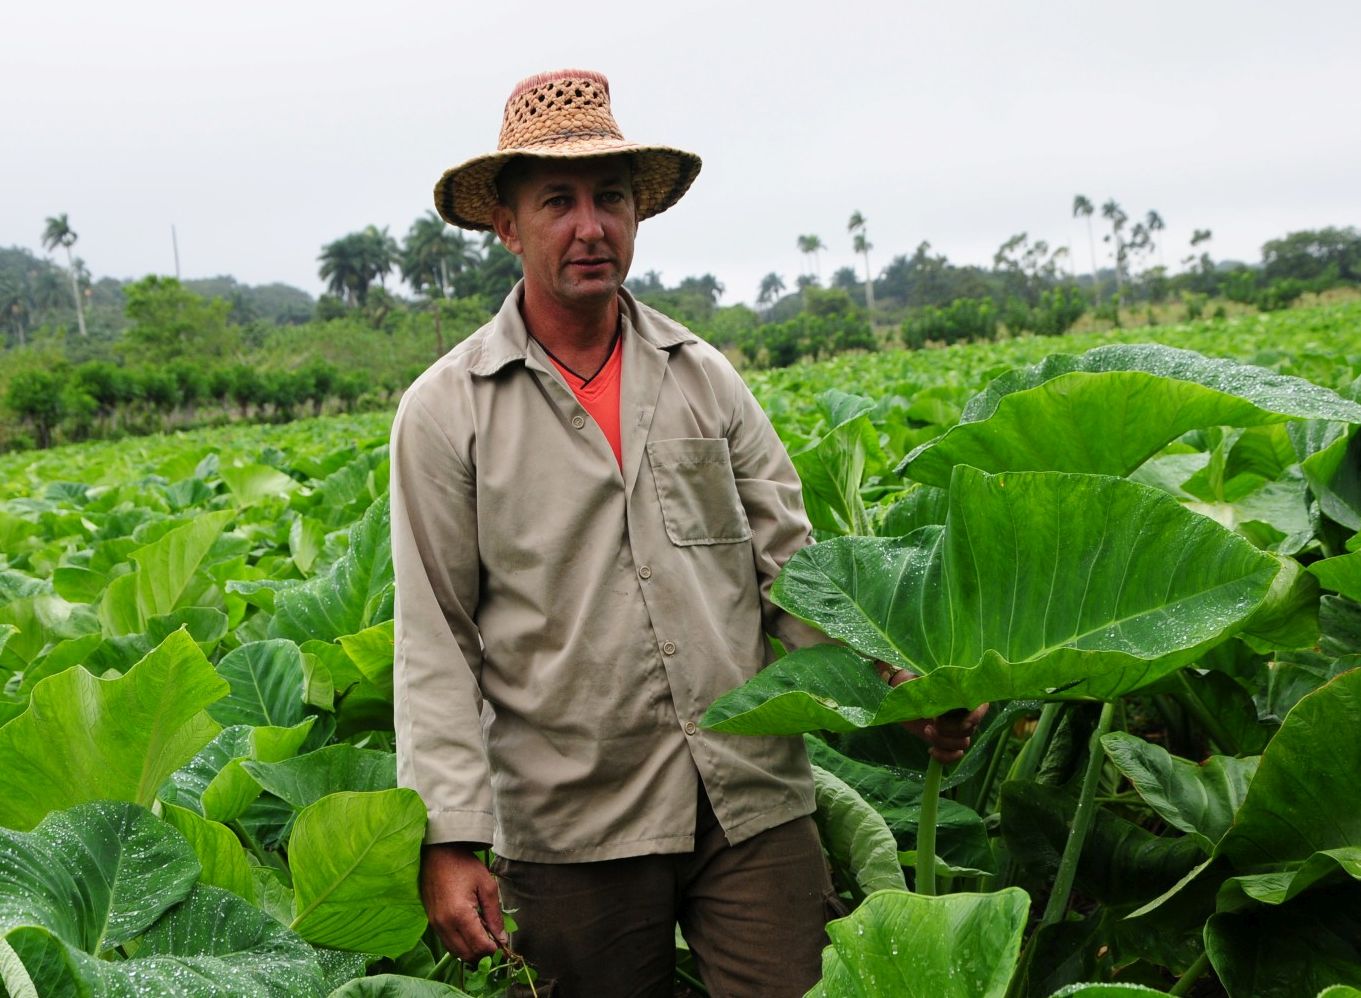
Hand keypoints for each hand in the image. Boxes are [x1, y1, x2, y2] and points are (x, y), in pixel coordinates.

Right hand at [420, 842, 507, 961]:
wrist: (438, 853)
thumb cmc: (464, 865)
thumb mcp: (487, 886)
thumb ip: (495, 915)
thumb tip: (501, 937)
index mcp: (460, 914)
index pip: (479, 946)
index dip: (493, 949)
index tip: (501, 942)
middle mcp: (444, 924)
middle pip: (466, 954)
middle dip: (482, 953)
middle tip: (493, 941)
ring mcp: (435, 924)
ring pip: (455, 952)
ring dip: (470, 950)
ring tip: (482, 935)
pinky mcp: (431, 921)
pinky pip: (447, 942)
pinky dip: (460, 943)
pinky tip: (469, 930)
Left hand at [880, 664, 988, 763]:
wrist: (901, 693)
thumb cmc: (914, 681)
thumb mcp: (926, 680)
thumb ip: (940, 687)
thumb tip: (948, 696)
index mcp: (964, 695)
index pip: (981, 708)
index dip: (975, 718)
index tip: (963, 722)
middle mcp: (965, 712)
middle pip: (970, 730)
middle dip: (950, 730)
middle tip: (933, 721)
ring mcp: (956, 728)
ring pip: (962, 743)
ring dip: (943, 741)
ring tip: (926, 730)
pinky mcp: (944, 739)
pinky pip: (953, 755)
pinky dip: (944, 757)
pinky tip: (931, 751)